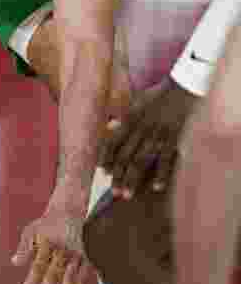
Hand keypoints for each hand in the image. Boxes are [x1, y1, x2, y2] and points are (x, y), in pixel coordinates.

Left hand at [12, 207, 89, 283]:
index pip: (38, 265)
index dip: (31, 280)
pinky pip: (84, 276)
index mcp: (47, 243)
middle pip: (54, 274)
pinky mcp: (87, 257)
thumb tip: (14, 262)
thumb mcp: (32, 230)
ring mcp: (77, 254)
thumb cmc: (47, 223)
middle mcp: (63, 250)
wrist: (70, 209)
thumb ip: (24, 247)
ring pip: (71, 278)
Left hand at [100, 77, 198, 197]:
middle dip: (119, 174)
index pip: (114, 141)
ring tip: (127, 194)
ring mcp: (157, 136)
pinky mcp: (173, 140)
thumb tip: (108, 126)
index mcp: (130, 119)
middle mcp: (141, 130)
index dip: (107, 156)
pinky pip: (166, 159)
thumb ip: (122, 116)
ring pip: (142, 161)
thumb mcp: (135, 102)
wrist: (182, 89)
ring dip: (134, 179)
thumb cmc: (156, 96)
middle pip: (126, 155)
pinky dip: (161, 174)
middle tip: (113, 191)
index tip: (102, 171)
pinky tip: (156, 188)